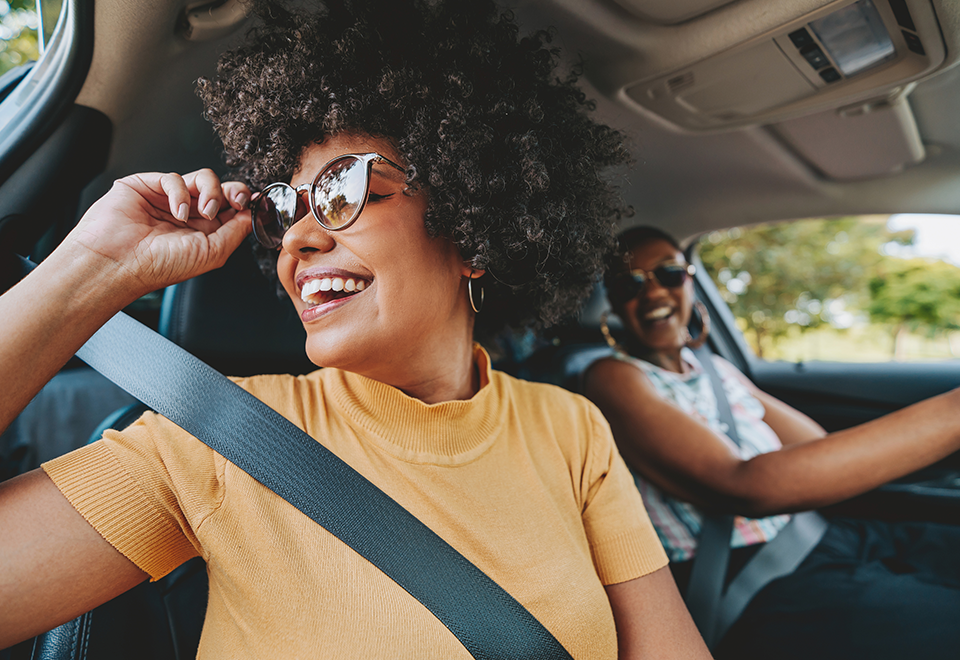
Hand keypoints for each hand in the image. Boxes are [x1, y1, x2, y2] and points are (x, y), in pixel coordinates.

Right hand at [65, 169, 251, 297]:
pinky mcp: (147, 186)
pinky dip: (180, 192)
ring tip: (205, 211)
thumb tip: (252, 215)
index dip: (243, 202)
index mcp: (203, 232)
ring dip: (211, 191)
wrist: (120, 262)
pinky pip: (174, 178)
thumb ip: (236, 232)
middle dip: (233, 191)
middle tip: (236, 200)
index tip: (253, 203)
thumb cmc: (159, 266)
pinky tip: (177, 211)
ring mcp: (168, 199)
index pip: (231, 209)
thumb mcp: (212, 253)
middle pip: (220, 189)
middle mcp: (187, 215)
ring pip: (202, 178)